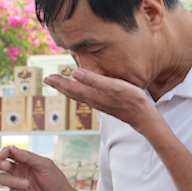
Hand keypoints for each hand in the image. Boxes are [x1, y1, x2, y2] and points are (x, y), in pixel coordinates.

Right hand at [0, 146, 77, 190]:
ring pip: (2, 179)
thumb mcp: (45, 165)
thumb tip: (12, 148)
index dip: (3, 152)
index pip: (9, 153)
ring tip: (27, 184)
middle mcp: (18, 172)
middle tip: (7, 166)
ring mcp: (16, 185)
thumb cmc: (55, 180)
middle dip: (0, 163)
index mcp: (24, 162)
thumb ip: (28, 157)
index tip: (3, 154)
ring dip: (14, 181)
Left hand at [44, 68, 160, 131]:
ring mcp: (100, 104)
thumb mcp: (114, 86)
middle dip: (60, 86)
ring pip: (79, 96)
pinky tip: (83, 90)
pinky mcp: (107, 105)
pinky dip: (80, 92)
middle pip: (72, 93)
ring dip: (68, 89)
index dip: (59, 82)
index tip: (47, 77)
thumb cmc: (132, 100)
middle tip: (48, 79)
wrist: (144, 117)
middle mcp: (93, 101)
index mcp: (93, 95)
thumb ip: (94, 80)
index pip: (71, 87)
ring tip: (61, 83)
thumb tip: (74, 73)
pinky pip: (88, 97)